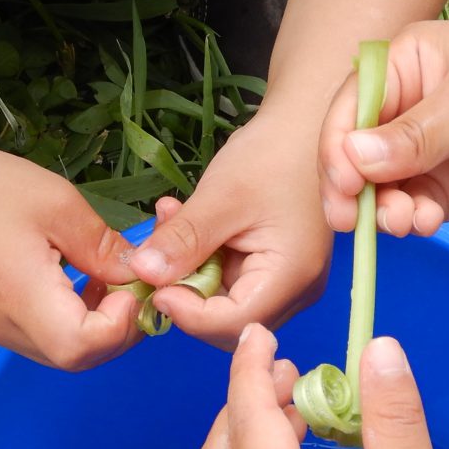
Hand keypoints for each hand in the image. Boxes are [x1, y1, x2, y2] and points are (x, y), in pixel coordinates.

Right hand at [0, 137, 142, 369]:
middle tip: (135, 286)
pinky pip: (44, 337)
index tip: (132, 285)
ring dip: (98, 327)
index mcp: (20, 295)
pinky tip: (80, 282)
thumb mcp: (59, 204)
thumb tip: (141, 274)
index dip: (120, 326)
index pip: (80, 346)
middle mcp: (5, 326)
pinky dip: (73, 321)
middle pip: (75, 358)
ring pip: (62, 353)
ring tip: (110, 280)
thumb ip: (103, 247)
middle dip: (118, 331)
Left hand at [123, 115, 332, 347]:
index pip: (232, 324)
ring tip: (169, 220)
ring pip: (223, 301)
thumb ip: (183, 240)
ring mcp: (286, 280)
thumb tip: (143, 275)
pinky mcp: (273, 267)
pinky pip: (229, 279)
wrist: (306, 124)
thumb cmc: (274, 154)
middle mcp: (296, 290)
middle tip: (153, 251)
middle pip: (227, 321)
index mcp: (291, 277)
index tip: (152, 283)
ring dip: (188, 270)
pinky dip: (201, 257)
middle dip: (184, 292)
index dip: (187, 313)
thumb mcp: (221, 196)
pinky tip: (185, 221)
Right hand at [318, 20, 448, 234]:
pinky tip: (426, 222)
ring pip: (380, 189)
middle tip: (356, 220)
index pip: (349, 109)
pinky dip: (412, 220)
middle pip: (354, 155)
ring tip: (406, 220)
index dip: (337, 149)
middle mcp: (406, 109)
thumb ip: (416, 134)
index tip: (344, 185)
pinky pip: (413, 209)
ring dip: (382, 210)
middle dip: (352, 189)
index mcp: (403, 66)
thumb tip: (352, 158)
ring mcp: (426, 153)